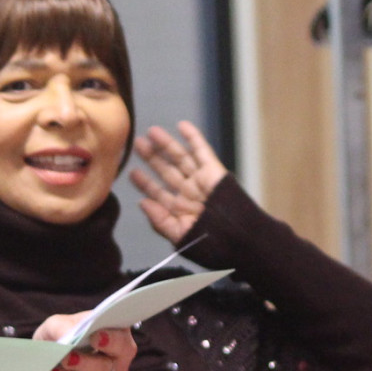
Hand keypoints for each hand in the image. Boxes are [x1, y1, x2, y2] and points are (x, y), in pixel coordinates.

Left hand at [23, 315, 137, 370]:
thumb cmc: (57, 341)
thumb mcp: (54, 327)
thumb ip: (62, 325)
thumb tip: (69, 332)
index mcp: (115, 328)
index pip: (123, 324)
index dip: (115, 326)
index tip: (101, 329)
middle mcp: (120, 351)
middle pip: (123, 348)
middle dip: (110, 342)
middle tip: (94, 338)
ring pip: (102, 368)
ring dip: (83, 363)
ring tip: (65, 358)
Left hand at [129, 120, 228, 244]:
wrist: (240, 240)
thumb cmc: (213, 245)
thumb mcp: (181, 237)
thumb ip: (160, 221)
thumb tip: (142, 203)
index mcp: (180, 210)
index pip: (159, 193)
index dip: (145, 183)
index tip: (131, 173)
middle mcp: (189, 193)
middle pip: (167, 171)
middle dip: (153, 158)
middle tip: (138, 144)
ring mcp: (202, 181)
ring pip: (181, 158)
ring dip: (167, 144)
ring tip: (151, 132)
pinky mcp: (214, 172)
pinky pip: (202, 151)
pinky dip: (194, 138)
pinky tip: (182, 125)